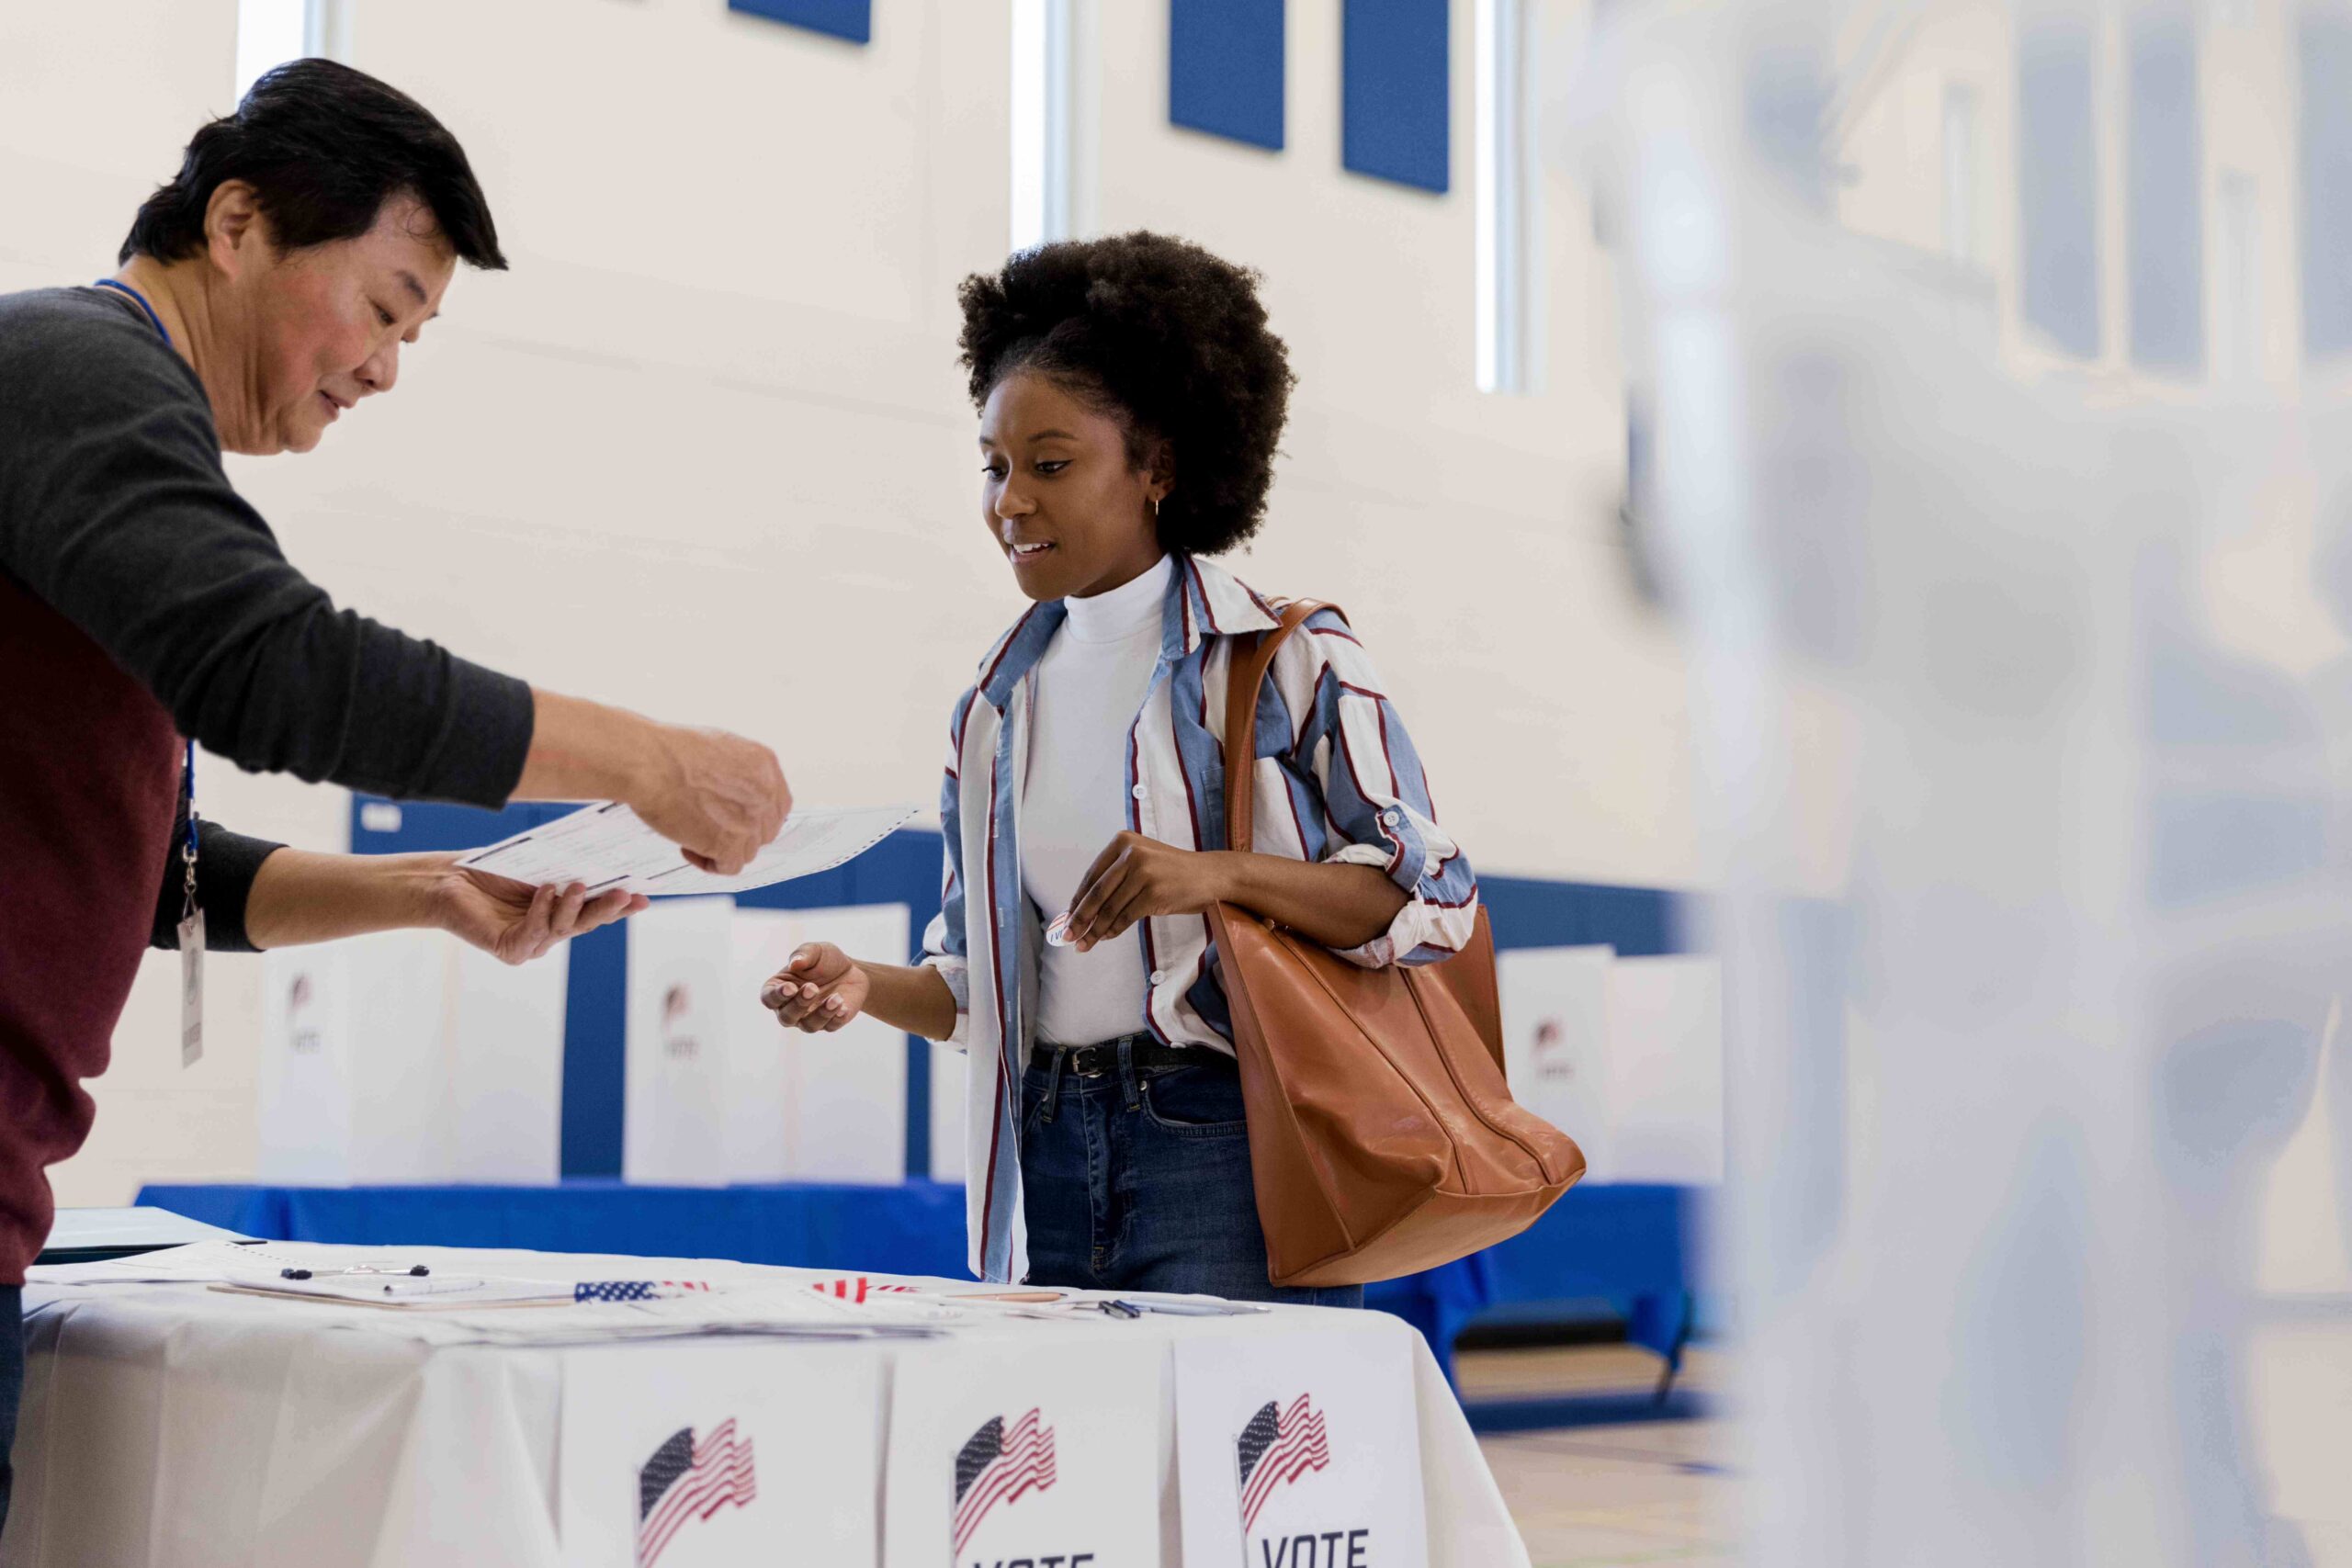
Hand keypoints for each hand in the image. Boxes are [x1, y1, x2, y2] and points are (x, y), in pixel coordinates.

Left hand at [429, 860, 646, 964]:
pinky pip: (534, 932)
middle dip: (608, 909)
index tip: (644, 896)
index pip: (597, 910)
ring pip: (563, 929)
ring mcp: (533, 943)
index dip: (621, 906)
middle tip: (626, 893)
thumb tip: (602, 856)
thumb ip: (567, 868)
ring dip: (574, 907)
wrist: (448, 881)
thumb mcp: (537, 867)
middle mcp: (551, 932)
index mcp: (561, 912)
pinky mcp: (511, 949)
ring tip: (579, 885)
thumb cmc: (492, 870)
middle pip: (587, 923)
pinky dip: (542, 911)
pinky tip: (546, 891)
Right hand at [629, 724, 790, 875]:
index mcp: (765, 764)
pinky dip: (709, 863)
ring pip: (747, 851)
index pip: (778, 805)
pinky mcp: (729, 843)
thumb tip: (737, 797)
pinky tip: (687, 847)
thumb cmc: (669, 751)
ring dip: (721, 848)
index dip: (756, 818)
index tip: (735, 821)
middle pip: (765, 832)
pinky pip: (730, 867)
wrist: (648, 761)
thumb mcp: (720, 747)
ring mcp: (750, 820)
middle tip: (708, 828)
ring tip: (690, 834)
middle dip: (738, 834)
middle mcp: (765, 793)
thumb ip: (739, 772)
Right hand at [761, 942, 870, 1032]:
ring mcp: (809, 1018)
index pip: (769, 998)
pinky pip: (830, 1027)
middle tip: (813, 988)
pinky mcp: (829, 1023)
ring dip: (821, 1013)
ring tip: (835, 998)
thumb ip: (803, 954)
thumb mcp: (815, 950)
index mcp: (779, 988)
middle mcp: (790, 1008)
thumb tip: (794, 963)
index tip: (791, 987)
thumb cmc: (825, 960)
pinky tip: (843, 1007)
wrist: (852, 970)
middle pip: (786, 1017)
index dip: (777, 995)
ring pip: (808, 1026)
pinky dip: (836, 1018)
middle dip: (799, 1004)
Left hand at [1064, 833, 1236, 951]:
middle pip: (1096, 893)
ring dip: (1094, 930)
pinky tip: (1106, 938)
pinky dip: (1113, 930)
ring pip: (1109, 908)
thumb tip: (1083, 908)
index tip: (1067, 917)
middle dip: (1079, 918)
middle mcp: (1130, 853)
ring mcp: (1143, 872)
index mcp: (1123, 841)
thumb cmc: (1174, 872)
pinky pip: (1126, 917)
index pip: (1092, 876)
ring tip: (1083, 943)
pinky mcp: (1153, 892)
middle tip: (1067, 936)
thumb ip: (1116, 877)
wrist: (1211, 875)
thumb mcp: (1143, 862)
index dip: (1077, 900)